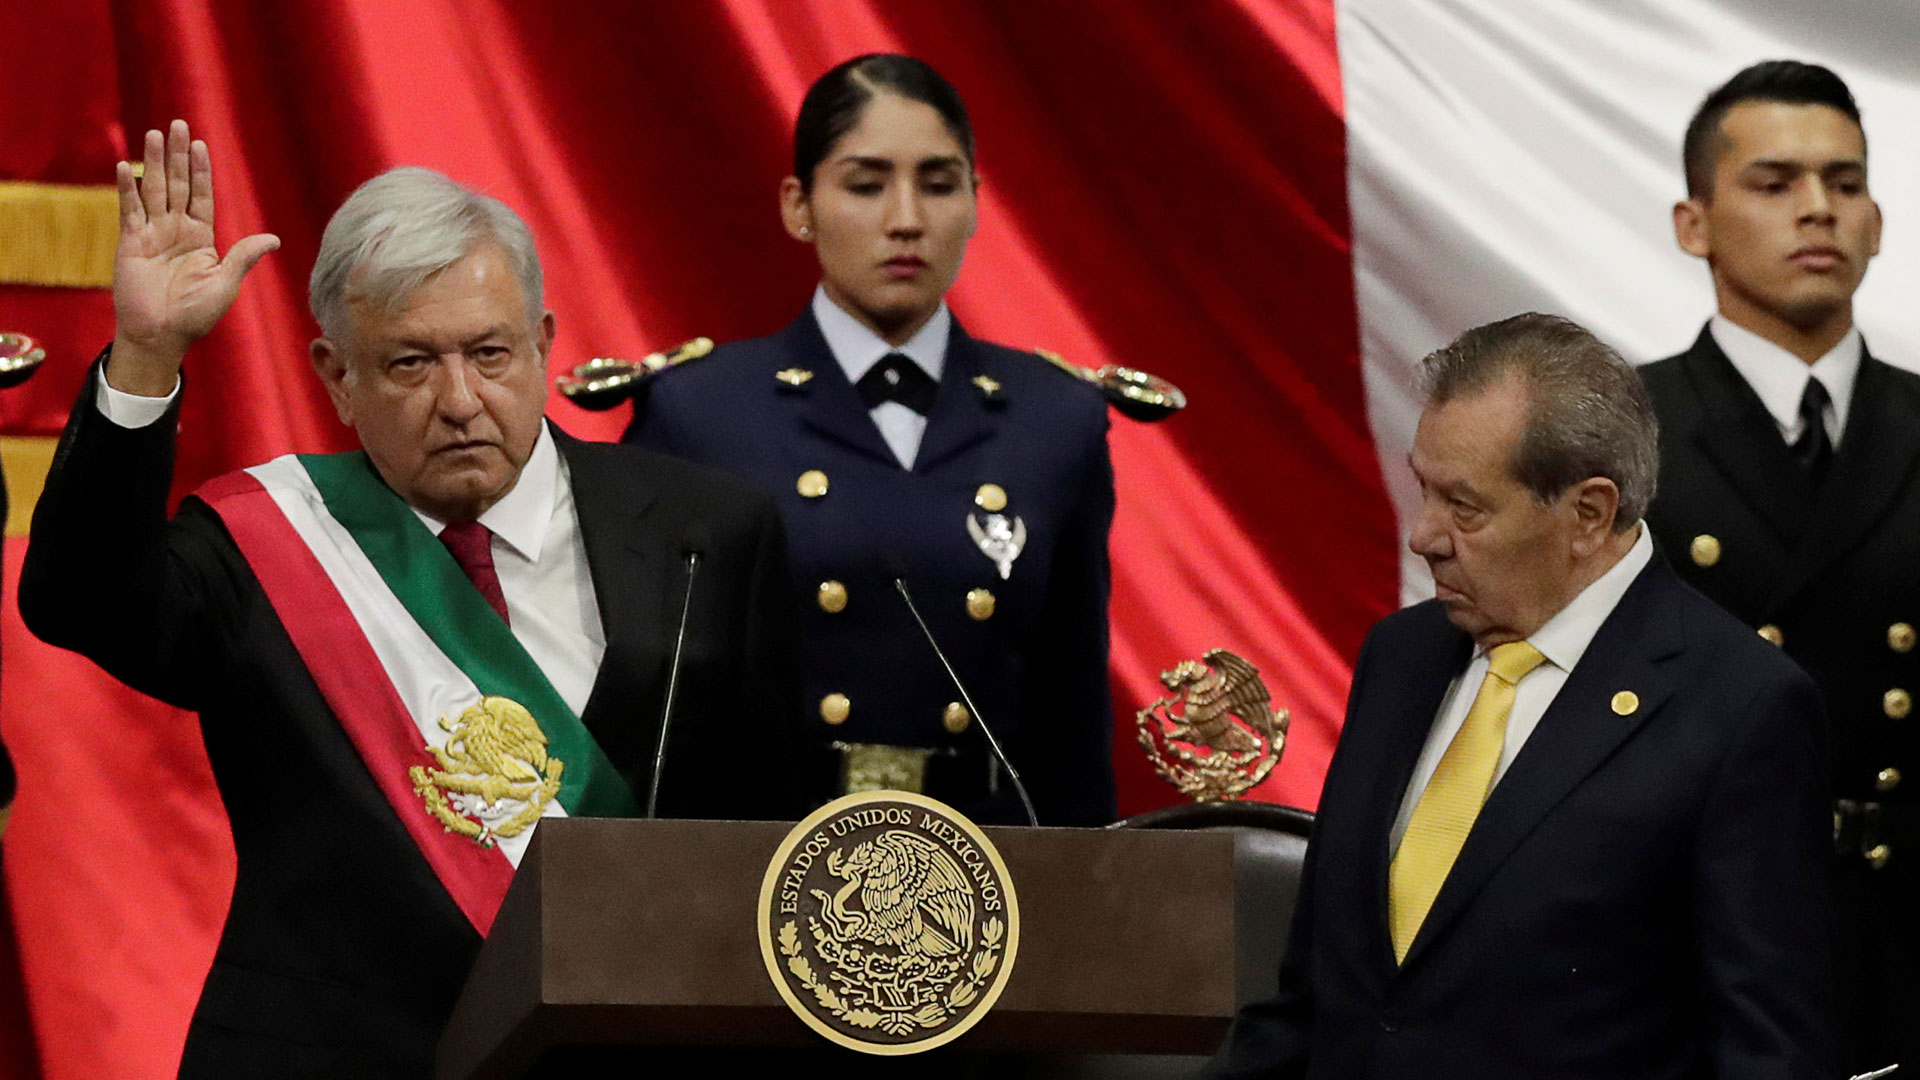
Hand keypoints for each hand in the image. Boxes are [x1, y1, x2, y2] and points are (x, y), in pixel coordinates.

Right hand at [108, 119, 279, 395]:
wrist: (162, 335)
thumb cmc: (196, 314)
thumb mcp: (225, 283)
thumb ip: (243, 257)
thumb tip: (274, 239)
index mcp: (201, 237)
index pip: (201, 195)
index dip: (199, 170)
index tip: (199, 144)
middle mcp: (176, 230)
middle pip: (176, 184)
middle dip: (176, 155)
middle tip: (177, 124)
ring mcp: (152, 234)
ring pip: (153, 190)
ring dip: (152, 163)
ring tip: (153, 135)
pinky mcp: (130, 242)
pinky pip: (128, 210)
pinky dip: (127, 188)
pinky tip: (125, 167)